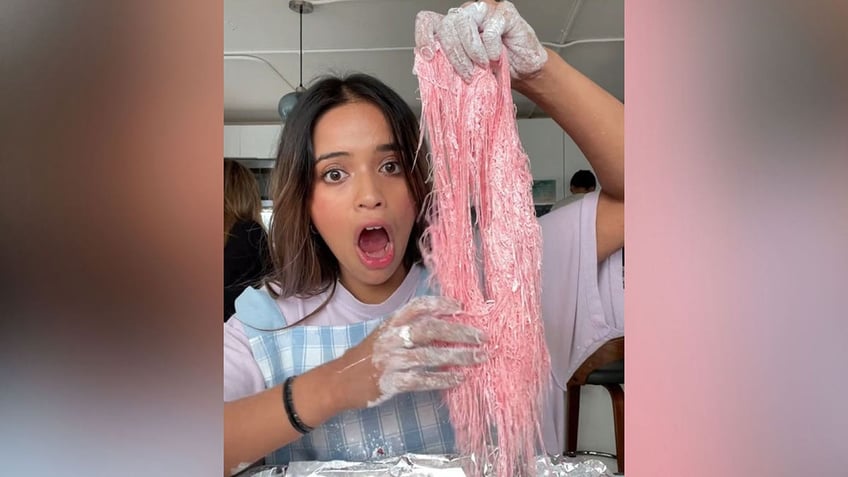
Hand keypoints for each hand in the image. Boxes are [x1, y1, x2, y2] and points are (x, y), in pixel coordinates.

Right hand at [334, 296, 486, 408]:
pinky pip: (422, 379)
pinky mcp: (391, 382)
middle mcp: (391, 338)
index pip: (418, 306)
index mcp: (391, 322)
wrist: (340, 381)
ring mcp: (391, 360)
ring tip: (479, 357)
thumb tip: (446, 321)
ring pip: (431, 355)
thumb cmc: (369, 356)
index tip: (461, 306)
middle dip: (460, 332)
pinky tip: (459, 379)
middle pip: (431, 329)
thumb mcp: (385, 333)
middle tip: (482, 336)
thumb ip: (409, 326)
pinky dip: (443, 378)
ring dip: (459, 357)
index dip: (441, 304)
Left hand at [414, 0, 546, 81]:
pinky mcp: (504, 12)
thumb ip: (445, 67)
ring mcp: (484, 10)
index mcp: (451, 29)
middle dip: (454, 54)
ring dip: (471, 50)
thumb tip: (423, 70)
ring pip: (463, 21)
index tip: (428, 55)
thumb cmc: (494, 71)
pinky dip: (491, 48)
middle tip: (467, 74)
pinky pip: (489, 28)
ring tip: (482, 66)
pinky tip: (496, 56)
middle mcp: (465, 15)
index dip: (423, 35)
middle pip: (446, 24)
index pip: (428, 21)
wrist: (523, 71)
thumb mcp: (464, 73)